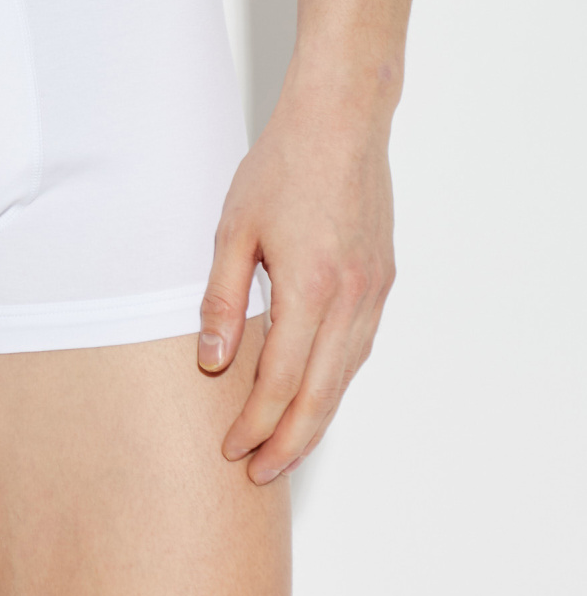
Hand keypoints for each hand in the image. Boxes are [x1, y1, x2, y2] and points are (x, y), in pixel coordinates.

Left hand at [197, 85, 396, 482]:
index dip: (254, 423)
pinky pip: (359, 347)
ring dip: (316, 418)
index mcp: (308, 286)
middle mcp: (349, 298)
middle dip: (289, 443)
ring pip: (345, 377)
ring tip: (284, 447)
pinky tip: (315, 392)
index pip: (279, 380)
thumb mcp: (234, 229)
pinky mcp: (382, 280)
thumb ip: (222, 299)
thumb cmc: (282, 165)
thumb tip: (213, 363)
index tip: (230, 449)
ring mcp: (373, 291)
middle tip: (259, 474)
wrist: (341, 120)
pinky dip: (336, 381)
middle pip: (320, 395)